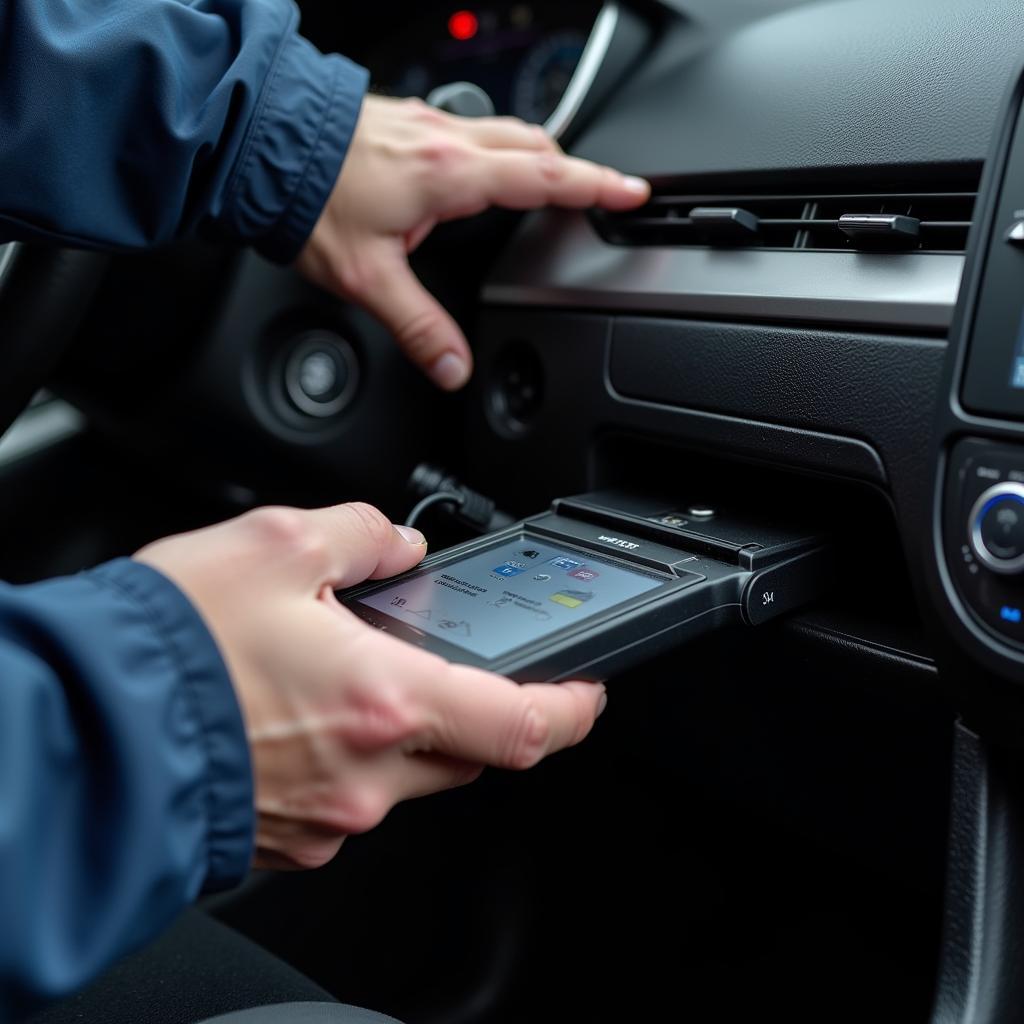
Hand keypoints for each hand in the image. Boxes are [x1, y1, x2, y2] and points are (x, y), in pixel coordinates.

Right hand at [136, 503, 604, 869]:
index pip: (524, 725)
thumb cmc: (169, 648)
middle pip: (467, 750)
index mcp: (386, 704)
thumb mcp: (273, 546)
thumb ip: (359, 535)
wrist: (81, 733)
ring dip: (399, 725)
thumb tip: (395, 543)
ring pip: (406, 774)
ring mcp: (329, 818)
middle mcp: (368, 777)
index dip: (572, 708)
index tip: (589, 691)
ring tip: (341, 672)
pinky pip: (348, 795)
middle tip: (439, 658)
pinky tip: (299, 711)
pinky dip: (346, 752)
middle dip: (470, 704)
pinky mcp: (288, 838)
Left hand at [295, 95, 649, 389]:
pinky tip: (486, 168)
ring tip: (557, 181)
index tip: (631, 193)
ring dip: (541, 155)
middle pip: (536, 147)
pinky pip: (474, 128)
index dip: (593, 187)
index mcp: (448, 176)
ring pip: (507, 131)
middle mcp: (445, 140)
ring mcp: (427, 124)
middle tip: (607, 190)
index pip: (543, 178)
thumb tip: (453, 368)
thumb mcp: (368, 278)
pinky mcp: (407, 120)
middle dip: (579, 169)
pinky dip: (501, 148)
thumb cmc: (306, 197)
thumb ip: (418, 327)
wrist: (259, 140)